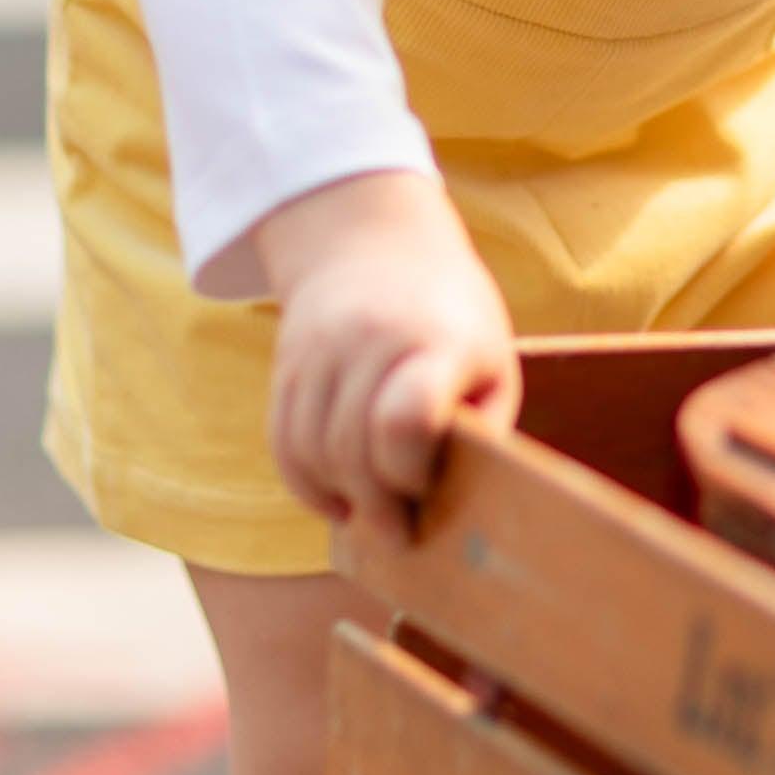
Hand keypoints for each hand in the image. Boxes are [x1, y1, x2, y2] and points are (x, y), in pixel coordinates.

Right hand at [255, 171, 520, 528]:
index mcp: (438, 339)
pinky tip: (336, 498)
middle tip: (399, 533)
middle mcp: (372, 338)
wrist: (374, 241)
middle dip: (377, 506)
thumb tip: (462, 508)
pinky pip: (283, 443)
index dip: (409, 470)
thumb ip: (483, 430)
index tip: (426, 486)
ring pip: (313, 453)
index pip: (406, 417)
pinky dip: (306, 484)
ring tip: (370, 514)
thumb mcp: (491, 360)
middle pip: (354, 448)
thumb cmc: (451, 318)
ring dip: (340, 498)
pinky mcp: (288, 364)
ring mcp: (322, 348)